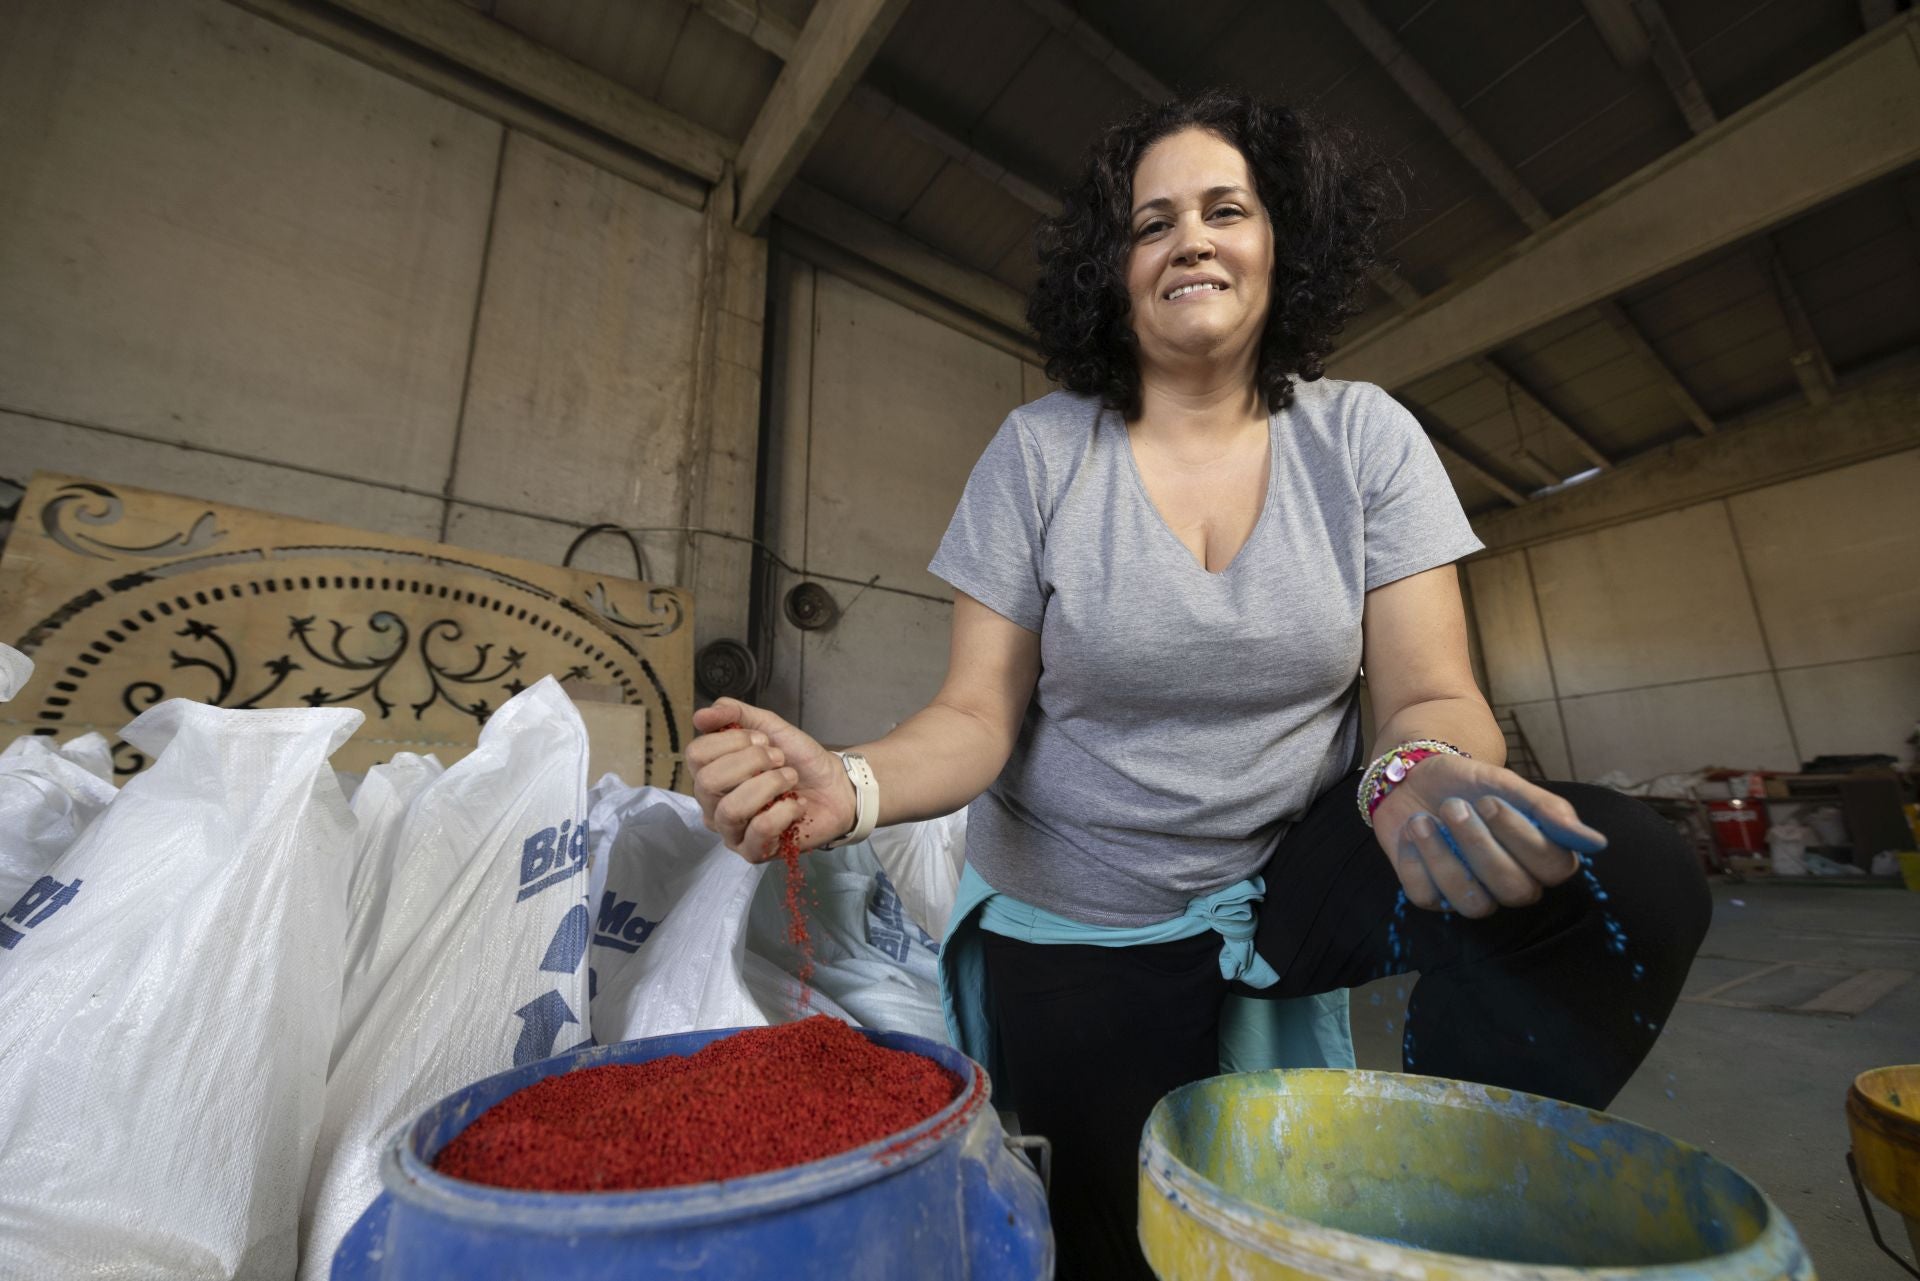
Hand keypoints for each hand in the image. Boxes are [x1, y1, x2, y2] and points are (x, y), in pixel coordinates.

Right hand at [688, 698, 855, 862]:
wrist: (835, 786)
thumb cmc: (797, 759)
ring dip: (768, 785)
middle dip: (750, 762)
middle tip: (779, 758)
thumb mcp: (768, 727)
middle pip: (707, 782)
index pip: (696, 755)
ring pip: (731, 809)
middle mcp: (713, 804)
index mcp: (711, 773)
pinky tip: (797, 805)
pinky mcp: (753, 852)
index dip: (732, 741)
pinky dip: (785, 810)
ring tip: (790, 778)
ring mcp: (730, 831)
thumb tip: (700, 715)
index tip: (764, 739)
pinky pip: (759, 830)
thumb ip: (734, 714)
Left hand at [1370, 754, 1606, 917]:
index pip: (1555, 868)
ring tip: (1425, 820)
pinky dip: (1415, 861)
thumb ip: (1547, 809)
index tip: (1489, 801)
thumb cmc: (1468, 783)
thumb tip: (1595, 842)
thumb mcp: (1505, 784)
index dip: (1522, 839)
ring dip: (1444, 858)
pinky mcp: (1434, 898)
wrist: (1413, 777)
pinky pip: (1428, 897)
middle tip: (1455, 806)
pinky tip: (1413, 832)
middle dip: (1480, 845)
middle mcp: (1512, 883)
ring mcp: (1473, 894)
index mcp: (1541, 857)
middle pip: (1515, 890)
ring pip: (1474, 905)